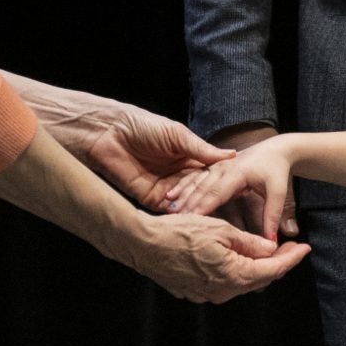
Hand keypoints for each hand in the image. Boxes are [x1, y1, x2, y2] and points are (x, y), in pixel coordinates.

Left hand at [69, 103, 235, 209]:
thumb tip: (231, 155)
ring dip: (193, 209)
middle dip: (208, 199)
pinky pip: (166, 211)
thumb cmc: (143, 126)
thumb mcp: (177, 135)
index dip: (220, 181)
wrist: (109, 134)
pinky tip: (186, 218)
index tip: (236, 189)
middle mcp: (179, 175)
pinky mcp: (149, 198)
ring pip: (185, 203)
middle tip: (222, 207)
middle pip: (199, 191)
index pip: (209, 174)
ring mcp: (165, 188)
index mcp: (189, 158)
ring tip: (206, 216)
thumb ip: (201, 149)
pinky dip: (176, 215)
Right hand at [125, 212, 310, 303]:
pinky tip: (238, 257)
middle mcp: (223, 290)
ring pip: (242, 283)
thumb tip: (270, 250)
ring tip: (267, 250)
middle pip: (260, 280)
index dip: (291, 258)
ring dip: (257, 268)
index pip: (273, 270)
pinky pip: (224, 284)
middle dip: (277, 263)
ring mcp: (207, 294)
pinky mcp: (194, 291)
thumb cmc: (180, 232)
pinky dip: (236, 272)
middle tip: (289, 247)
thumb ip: (249, 243)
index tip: (304, 247)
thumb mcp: (220, 229)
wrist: (143, 244)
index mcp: (234, 274)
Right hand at [165, 138, 295, 240]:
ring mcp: (216, 165)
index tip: (190, 220)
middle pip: (201, 186)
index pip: (216, 191)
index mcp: (237, 171)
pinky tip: (170, 196)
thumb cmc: (276, 170)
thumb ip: (273, 214)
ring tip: (168, 209)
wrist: (274, 149)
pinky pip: (194, 176)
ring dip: (181, 194)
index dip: (202, 205)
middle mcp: (223, 166)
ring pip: (194, 180)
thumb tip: (271, 240)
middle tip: (173, 220)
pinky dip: (182, 186)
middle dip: (187, 202)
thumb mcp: (278, 191)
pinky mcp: (213, 166)